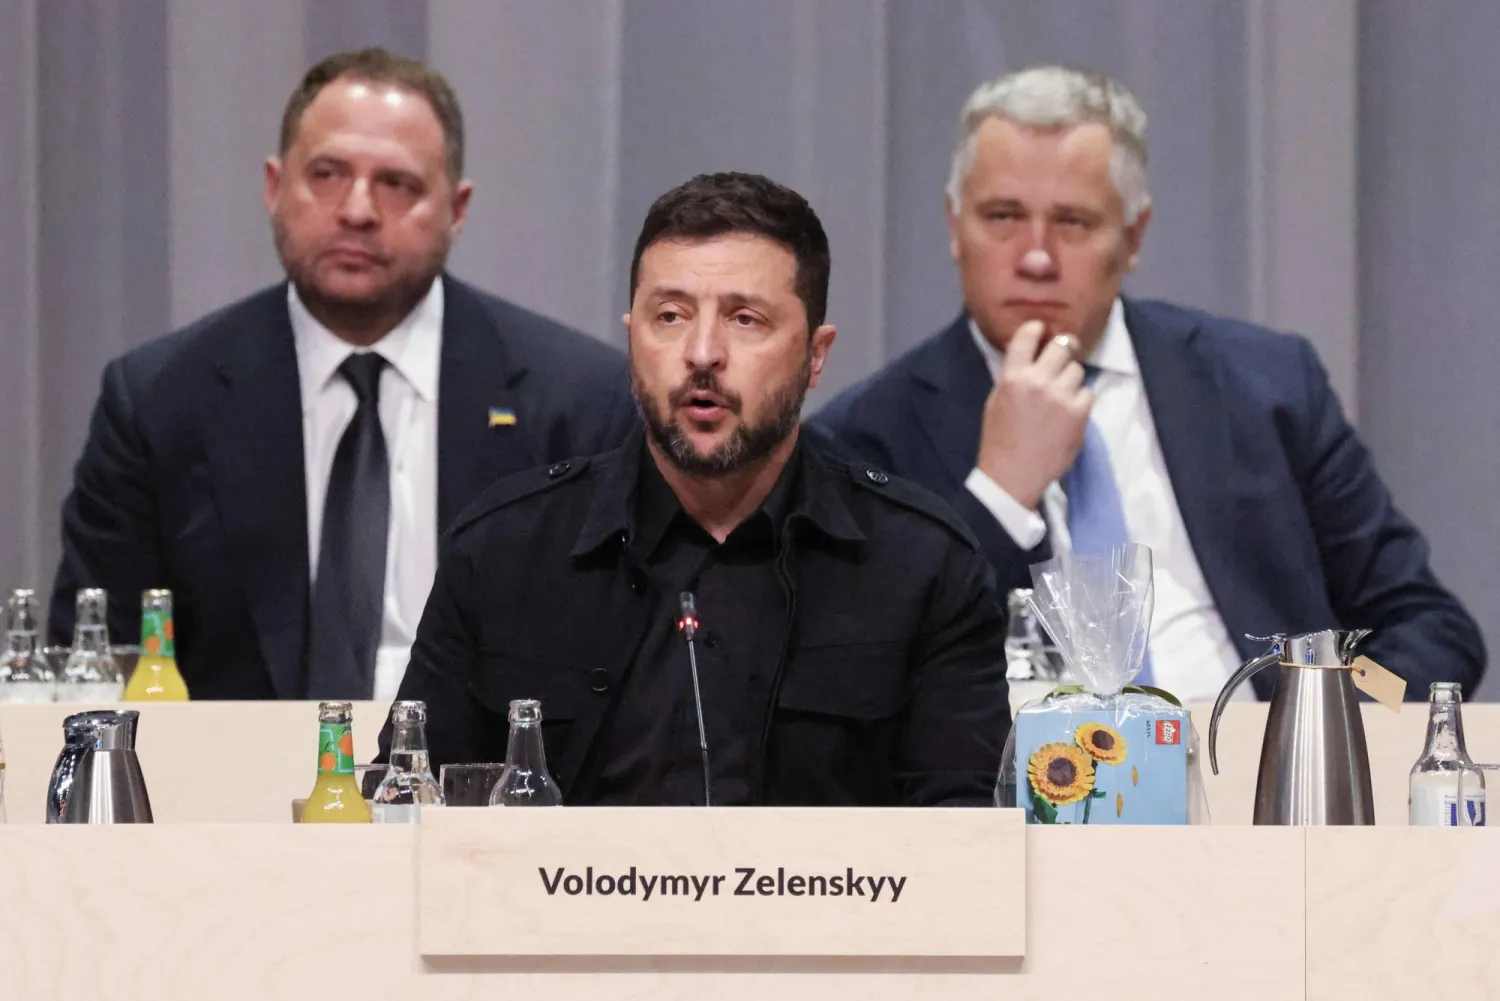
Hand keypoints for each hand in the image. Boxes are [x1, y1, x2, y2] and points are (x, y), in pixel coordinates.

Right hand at [975, 320, 1093, 509]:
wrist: (1013, 475)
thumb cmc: (999, 439)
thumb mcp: (996, 400)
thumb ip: (1014, 376)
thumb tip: (1032, 356)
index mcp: (1012, 377)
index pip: (1027, 336)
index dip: (1036, 328)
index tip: (1042, 329)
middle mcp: (1037, 381)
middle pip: (1061, 346)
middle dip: (1063, 348)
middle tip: (1065, 352)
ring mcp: (1061, 396)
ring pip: (1077, 370)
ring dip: (1071, 378)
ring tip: (1062, 394)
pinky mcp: (1079, 413)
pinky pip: (1087, 392)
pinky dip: (1081, 399)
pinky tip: (1069, 412)